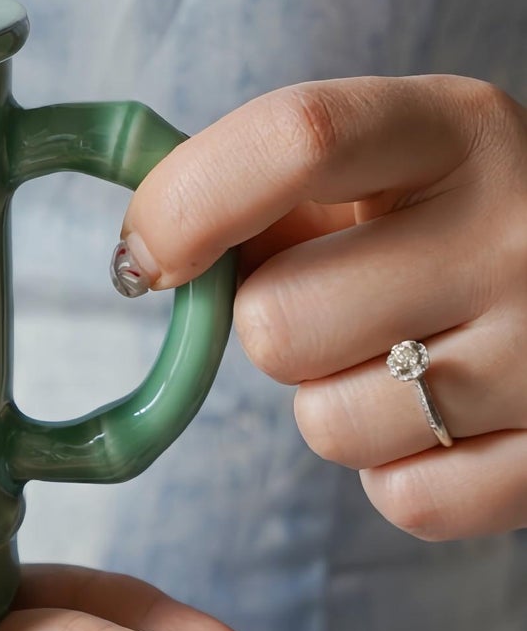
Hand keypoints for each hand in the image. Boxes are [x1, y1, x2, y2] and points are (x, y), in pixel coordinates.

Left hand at [117, 74, 526, 539]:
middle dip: (270, 328)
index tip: (143, 259)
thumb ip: (260, 188)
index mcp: (458, 130)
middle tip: (336, 307)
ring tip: (403, 359)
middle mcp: (519, 230)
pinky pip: (404, 500)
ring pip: (327, 425)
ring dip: (334, 404)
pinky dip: (402, 475)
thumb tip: (142, 254)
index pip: (296, 140)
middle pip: (275, 322)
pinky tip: (447, 420)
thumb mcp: (379, 169)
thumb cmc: (445, 225)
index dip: (185, 206)